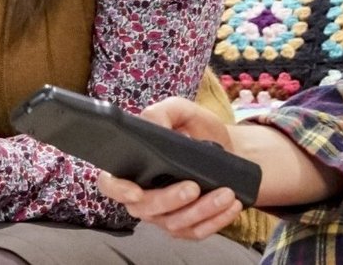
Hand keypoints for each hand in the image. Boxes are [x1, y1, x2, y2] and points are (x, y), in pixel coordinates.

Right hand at [96, 98, 244, 239]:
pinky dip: (216, 220)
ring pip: (175, 222)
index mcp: (133, 167)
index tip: (135, 191)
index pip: (111, 183)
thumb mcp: (181, 111)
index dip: (118, 190)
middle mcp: (144, 195)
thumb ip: (163, 112)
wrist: (228, 148)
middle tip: (194, 187)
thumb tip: (154, 124)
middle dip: (170, 200)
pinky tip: (231, 206)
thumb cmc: (196, 130)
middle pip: (146, 208)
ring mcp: (164, 215)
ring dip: (202, 210)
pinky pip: (196, 232)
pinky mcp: (186, 227)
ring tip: (225, 193)